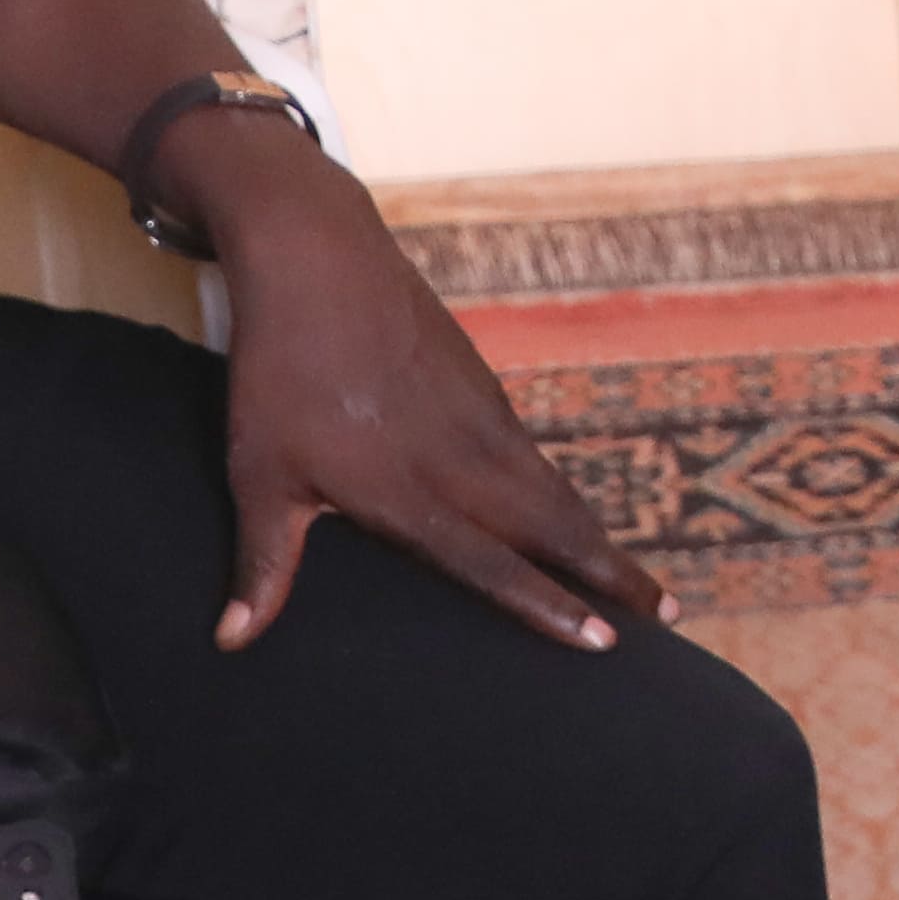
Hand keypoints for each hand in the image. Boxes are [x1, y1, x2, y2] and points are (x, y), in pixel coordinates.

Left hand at [161, 122, 677, 660]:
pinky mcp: (482, 387)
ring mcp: (480, 416)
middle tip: (668, 616)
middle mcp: (459, 457)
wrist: (320, 257)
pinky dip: (566, 496)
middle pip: (552, 527)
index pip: (490, 562)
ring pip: (553, 490)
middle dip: (612, 575)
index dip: (548, 604)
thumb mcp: (257, 472)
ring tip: (641, 579)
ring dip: (597, 537)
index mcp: (406, 488)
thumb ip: (262, 563)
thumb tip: (230, 642)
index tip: (605, 639)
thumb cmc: (277, 372)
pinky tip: (573, 517)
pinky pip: (534, 456)